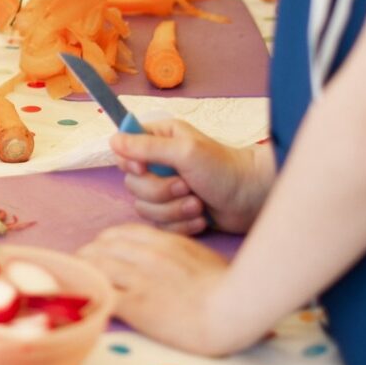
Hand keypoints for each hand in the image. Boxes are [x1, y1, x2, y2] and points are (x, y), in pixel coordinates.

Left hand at [80, 224, 256, 355]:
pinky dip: (89, 296)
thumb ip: (175, 249)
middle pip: (100, 247)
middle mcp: (143, 254)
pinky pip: (100, 294)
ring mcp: (137, 278)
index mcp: (160, 240)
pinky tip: (84, 302)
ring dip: (83, 273)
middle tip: (82, 267)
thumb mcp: (198, 253)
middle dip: (88, 256)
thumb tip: (166, 255)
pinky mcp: (134, 303)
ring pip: (95, 266)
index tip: (100, 252)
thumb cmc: (226, 283)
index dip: (104, 243)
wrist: (232, 307)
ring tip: (75, 281)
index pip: (118, 233)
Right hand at [112, 120, 273, 234]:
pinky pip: (160, 225)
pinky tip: (201, 218)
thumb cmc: (223, 168)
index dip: (130, 163)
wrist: (252, 199)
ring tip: (198, 204)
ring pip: (144, 207)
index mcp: (159, 139)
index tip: (144, 168)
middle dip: (160, 191)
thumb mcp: (185, 151)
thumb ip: (147, 147)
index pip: (123, 150)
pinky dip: (181, 224)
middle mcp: (158, 163)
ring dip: (173, 209)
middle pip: (132, 184)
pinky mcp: (174, 213)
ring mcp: (166, 190)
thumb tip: (113, 141)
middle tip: (186, 186)